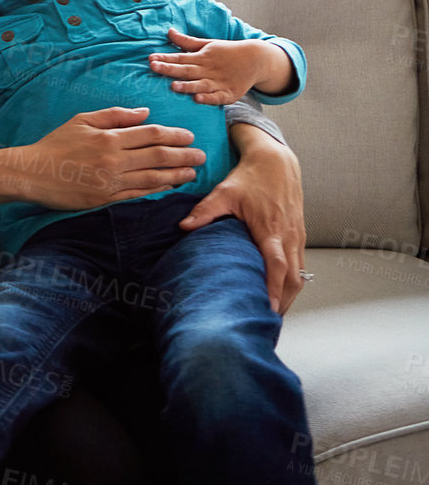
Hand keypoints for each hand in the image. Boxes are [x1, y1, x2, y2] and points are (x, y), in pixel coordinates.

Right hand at [17, 107, 203, 210]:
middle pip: (159, 156)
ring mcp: (110, 181)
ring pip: (153, 178)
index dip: (175, 135)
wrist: (32, 173)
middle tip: (202, 155)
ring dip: (176, 175)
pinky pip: (138, 194)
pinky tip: (169, 186)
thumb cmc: (55, 144)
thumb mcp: (81, 120)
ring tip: (192, 172)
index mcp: (109, 138)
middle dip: (184, 155)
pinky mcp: (105, 198)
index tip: (189, 136)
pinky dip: (157, 190)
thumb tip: (144, 113)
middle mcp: (113, 160)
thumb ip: (114, 115)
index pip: (152, 135)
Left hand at [148, 30, 276, 104]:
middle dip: (170, 69)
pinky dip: (208, 98)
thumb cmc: (227, 52)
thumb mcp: (207, 44)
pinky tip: (197, 99)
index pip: (180, 58)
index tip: (150, 58)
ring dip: (187, 86)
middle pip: (187, 70)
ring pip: (200, 85)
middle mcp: (209, 70)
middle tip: (153, 67)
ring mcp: (219, 82)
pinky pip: (217, 97)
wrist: (257, 60)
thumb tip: (168, 31)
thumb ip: (186, 42)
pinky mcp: (229, 94)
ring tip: (173, 86)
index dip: (165, 59)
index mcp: (202, 57)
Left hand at [180, 124, 305, 313]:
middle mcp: (289, 236)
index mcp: (271, 229)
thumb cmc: (251, 177)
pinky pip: (300, 266)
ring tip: (272, 316)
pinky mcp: (299, 236)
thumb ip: (205, 211)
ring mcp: (297, 237)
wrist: (277, 161)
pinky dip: (292, 283)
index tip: (266, 309)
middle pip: (293, 279)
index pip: (276, 266)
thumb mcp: (225, 191)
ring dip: (289, 296)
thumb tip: (183, 227)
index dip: (273, 289)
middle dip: (282, 302)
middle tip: (266, 322)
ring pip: (299, 275)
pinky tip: (281, 295)